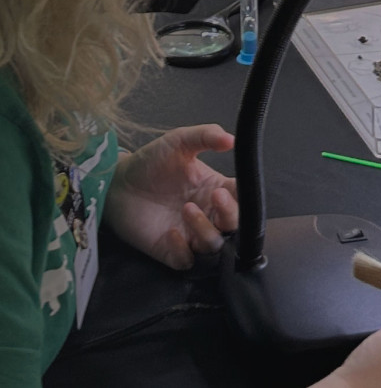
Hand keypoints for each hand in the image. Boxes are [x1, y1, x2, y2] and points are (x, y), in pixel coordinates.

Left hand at [103, 125, 236, 269]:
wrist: (118, 182)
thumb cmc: (152, 161)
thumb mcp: (179, 141)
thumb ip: (206, 135)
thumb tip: (233, 139)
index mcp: (216, 189)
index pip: (243, 197)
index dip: (245, 196)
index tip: (231, 186)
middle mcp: (208, 214)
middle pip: (235, 225)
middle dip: (230, 214)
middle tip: (215, 197)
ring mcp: (191, 234)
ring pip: (215, 245)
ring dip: (206, 230)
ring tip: (187, 209)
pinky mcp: (171, 251)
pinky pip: (187, 261)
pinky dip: (183, 251)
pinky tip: (171, 233)